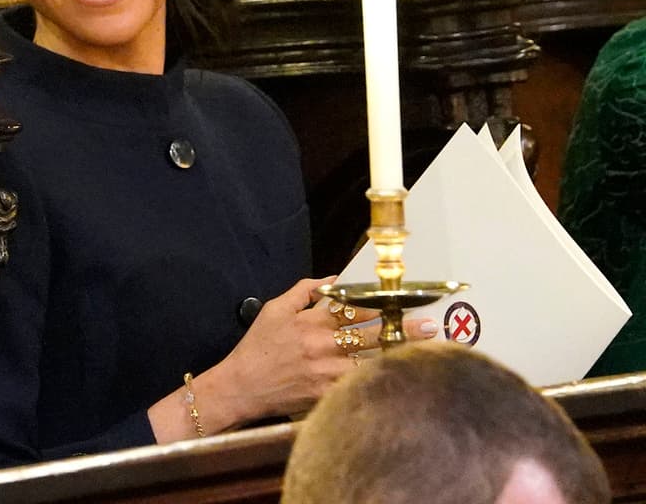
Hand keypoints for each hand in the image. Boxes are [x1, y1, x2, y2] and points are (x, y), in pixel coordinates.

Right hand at [147, 277, 436, 441]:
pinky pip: (358, 386)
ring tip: (425, 353)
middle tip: (431, 327)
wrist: (242, 386)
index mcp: (311, 322)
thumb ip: (304, 291)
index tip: (405, 301)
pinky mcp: (325, 394)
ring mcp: (326, 373)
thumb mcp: (274, 309)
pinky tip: (400, 379)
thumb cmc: (258, 346)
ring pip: (370, 363)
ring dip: (398, 357)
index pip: (353, 309)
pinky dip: (379, 381)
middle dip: (403, 330)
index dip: (381, 305)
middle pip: (370, 336)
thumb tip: (333, 278)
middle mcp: (322, 346)